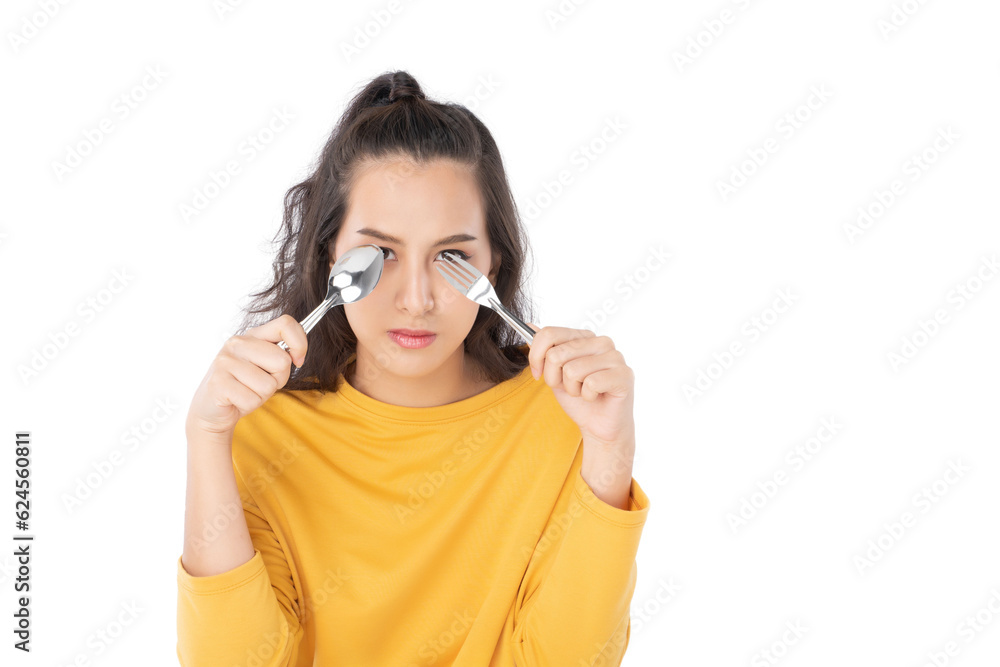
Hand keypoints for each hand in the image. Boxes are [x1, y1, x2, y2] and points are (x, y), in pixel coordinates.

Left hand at [526, 323, 635, 448]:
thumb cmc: (579, 399)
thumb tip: (529, 326)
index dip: (536, 356)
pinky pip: (591, 383)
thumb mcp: (554, 373)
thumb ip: (545, 351)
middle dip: (554, 378)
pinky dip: (587, 396)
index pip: (550, 333)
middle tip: (568, 388)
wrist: (599, 426)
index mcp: (585, 337)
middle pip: (556, 354)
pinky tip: (596, 397)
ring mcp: (615, 357)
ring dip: (572, 389)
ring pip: (572, 370)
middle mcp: (601, 342)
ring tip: (584, 392)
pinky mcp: (624, 375)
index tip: (537, 373)